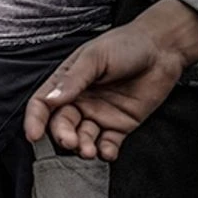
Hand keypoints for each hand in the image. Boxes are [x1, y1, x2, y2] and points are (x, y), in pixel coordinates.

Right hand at [24, 0, 197, 160]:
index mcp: (67, 82)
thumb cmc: (126, 44)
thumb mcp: (95, 57)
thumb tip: (51, 100)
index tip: (33, 135)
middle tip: (71, 141)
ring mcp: (99, 115)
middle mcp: (79, 101)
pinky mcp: (120, 125)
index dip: (34, 120)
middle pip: (61, 125)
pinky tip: (106, 152)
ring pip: (83, 138)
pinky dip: (105, 152)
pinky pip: (107, 144)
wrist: (163, 48)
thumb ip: (73, 80)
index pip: (43, 104)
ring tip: (89, 151)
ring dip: (83, 147)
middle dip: (63, 136)